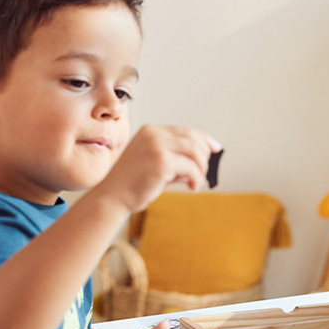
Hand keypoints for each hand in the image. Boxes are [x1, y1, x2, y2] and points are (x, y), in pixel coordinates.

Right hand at [98, 125, 220, 213]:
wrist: (111, 198)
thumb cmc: (132, 184)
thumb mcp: (154, 164)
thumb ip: (176, 159)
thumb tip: (204, 160)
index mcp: (150, 131)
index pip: (186, 131)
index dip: (204, 139)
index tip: (216, 149)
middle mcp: (153, 134)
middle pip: (193, 139)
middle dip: (204, 157)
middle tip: (204, 174)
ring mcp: (156, 146)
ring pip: (195, 151)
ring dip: (201, 168)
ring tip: (197, 182)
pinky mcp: (161, 162)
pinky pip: (191, 168)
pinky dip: (197, 178)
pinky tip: (192, 188)